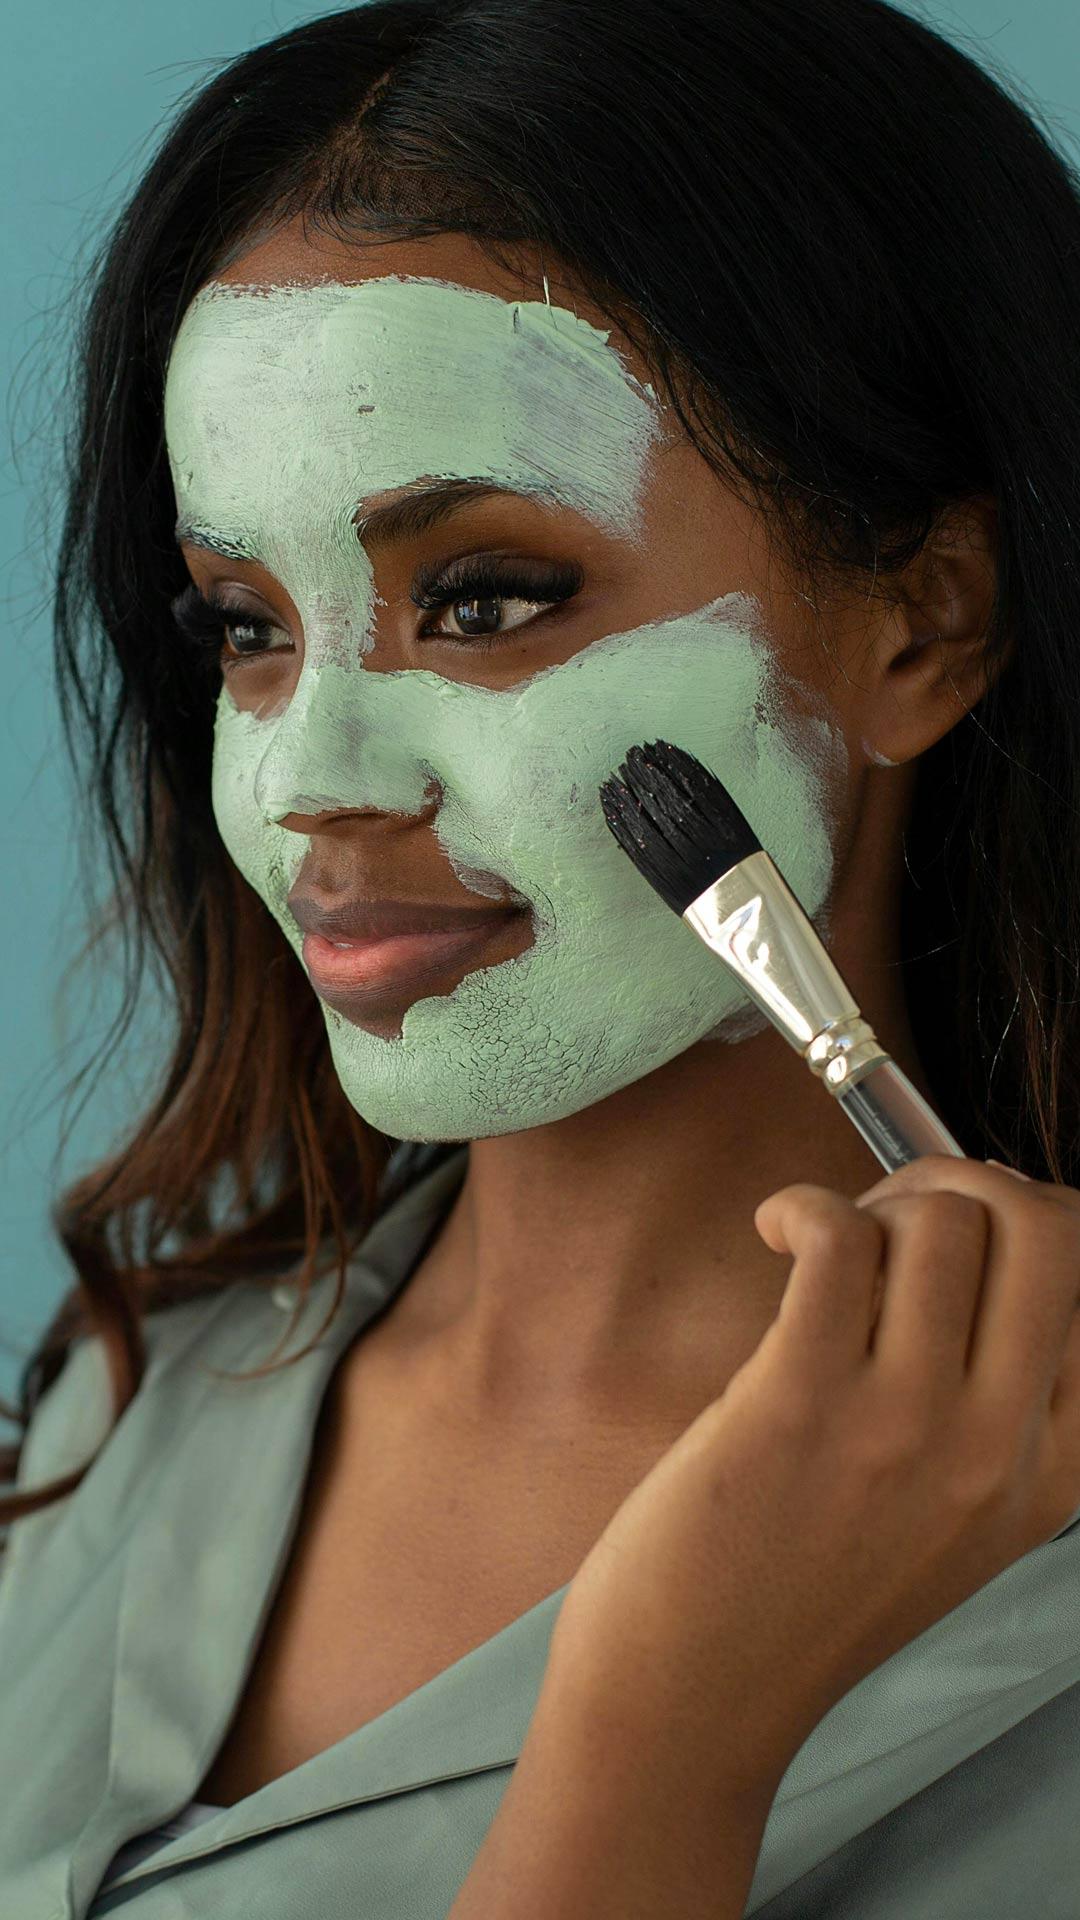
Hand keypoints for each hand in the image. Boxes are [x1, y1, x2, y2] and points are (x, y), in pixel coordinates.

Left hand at [549, 1155, 1079, 1794]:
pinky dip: (805, 1208)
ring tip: (825, 1248)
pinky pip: (841, 1239)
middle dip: (970, 1182)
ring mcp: (904, 1427)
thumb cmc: (808, 1584)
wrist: (698, 1691)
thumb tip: (987, 1233)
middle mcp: (997, 1448)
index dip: (1033, 1223)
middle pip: (1048, 1230)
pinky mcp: (798, 1403)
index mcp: (1051, 1472)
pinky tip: (777, 1231)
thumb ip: (997, 1404)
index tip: (967, 1231)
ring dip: (877, 1202)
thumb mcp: (957, 1517)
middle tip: (897, 1214)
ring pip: (942, 1221)